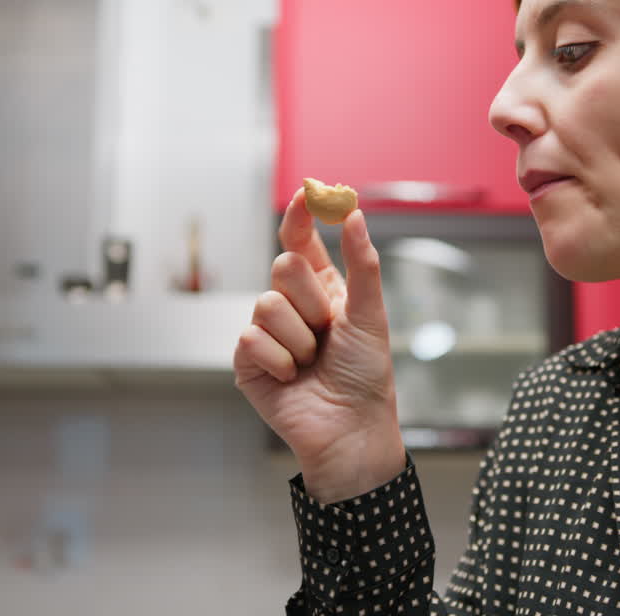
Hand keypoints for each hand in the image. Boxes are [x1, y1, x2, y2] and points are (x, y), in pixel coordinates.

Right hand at [233, 189, 405, 502]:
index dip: (301, 215)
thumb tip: (354, 213)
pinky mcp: (248, 360)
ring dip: (299, 337)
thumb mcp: (372, 315)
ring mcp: (267, 332)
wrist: (351, 428)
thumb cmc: (366, 375)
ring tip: (312, 361)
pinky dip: (280, 360)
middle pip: (283, 266)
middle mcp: (292, 305)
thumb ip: (363, 263)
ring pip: (266, 302)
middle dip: (312, 298)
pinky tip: (292, 378)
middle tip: (328, 329)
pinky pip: (252, 337)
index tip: (309, 191)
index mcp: (322, 289)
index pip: (301, 241)